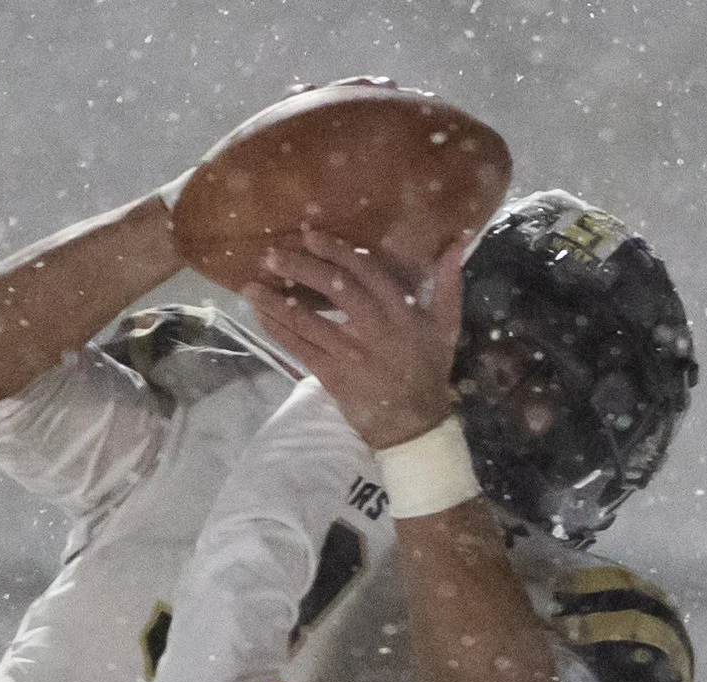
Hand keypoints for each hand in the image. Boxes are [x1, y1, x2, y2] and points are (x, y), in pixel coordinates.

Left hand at [244, 230, 464, 450]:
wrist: (413, 422)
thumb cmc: (428, 369)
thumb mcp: (446, 325)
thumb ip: (448, 284)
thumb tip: (455, 243)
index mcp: (402, 311)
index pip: (367, 271)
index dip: (338, 251)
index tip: (311, 235)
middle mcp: (376, 328)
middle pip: (335, 289)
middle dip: (302, 269)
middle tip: (271, 255)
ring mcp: (351, 353)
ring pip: (309, 321)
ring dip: (276, 302)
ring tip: (251, 285)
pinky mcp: (332, 375)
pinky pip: (299, 349)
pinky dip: (277, 331)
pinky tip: (259, 315)